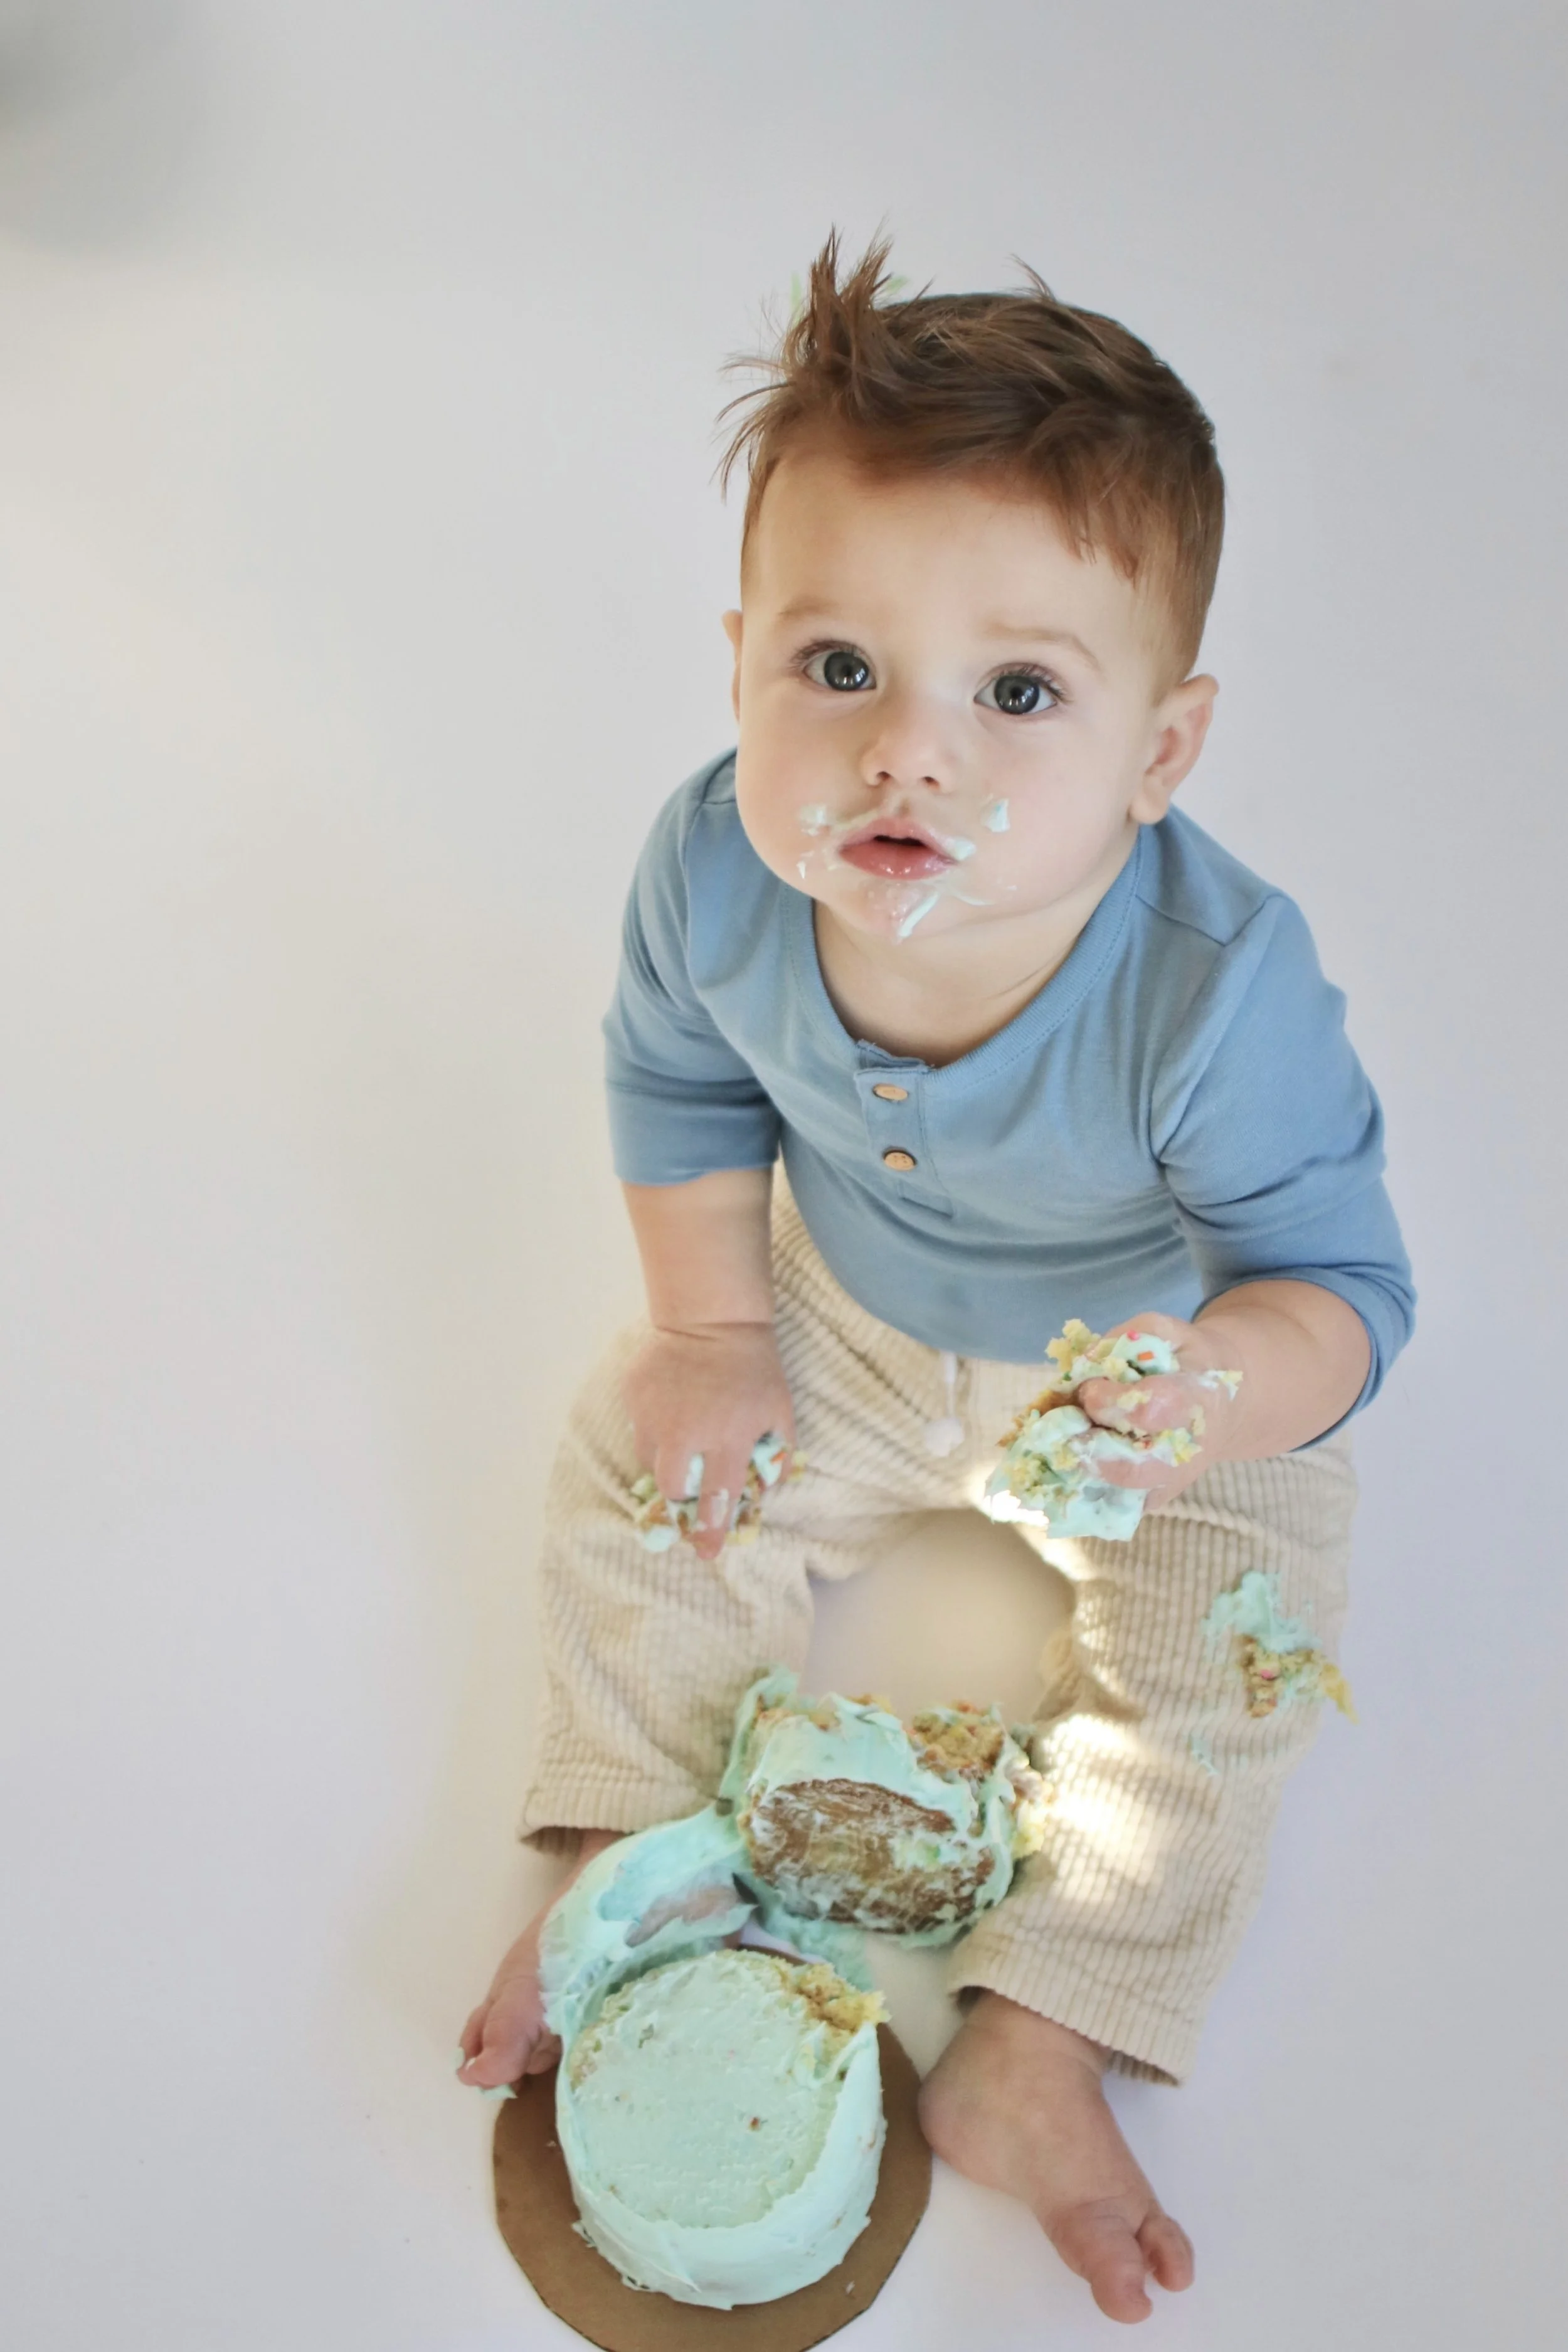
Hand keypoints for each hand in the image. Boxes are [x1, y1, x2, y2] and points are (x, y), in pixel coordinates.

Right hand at [621, 1320, 795, 1560]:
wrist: (713, 1319)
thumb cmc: (754, 1368)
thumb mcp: (779, 1410)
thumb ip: (776, 1454)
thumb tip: (765, 1490)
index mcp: (727, 1439)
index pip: (717, 1499)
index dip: (711, 1530)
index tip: (706, 1552)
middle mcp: (685, 1433)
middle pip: (673, 1489)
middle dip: (682, 1498)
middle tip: (692, 1490)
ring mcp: (654, 1414)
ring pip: (650, 1461)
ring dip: (667, 1462)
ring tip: (684, 1439)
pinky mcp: (634, 1397)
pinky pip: (639, 1429)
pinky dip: (654, 1429)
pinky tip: (672, 1408)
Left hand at [1074, 1310, 1243, 1507]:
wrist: (1223, 1402)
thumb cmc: (1187, 1361)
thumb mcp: (1165, 1330)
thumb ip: (1123, 1339)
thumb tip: (1082, 1367)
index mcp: (1196, 1401)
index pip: (1150, 1410)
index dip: (1110, 1402)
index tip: (1090, 1389)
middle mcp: (1187, 1451)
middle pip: (1133, 1469)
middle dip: (1090, 1449)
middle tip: (1069, 1428)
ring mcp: (1172, 1482)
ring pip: (1119, 1494)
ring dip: (1082, 1469)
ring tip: (1068, 1442)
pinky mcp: (1154, 1499)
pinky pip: (1113, 1505)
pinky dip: (1085, 1485)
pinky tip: (1078, 1458)